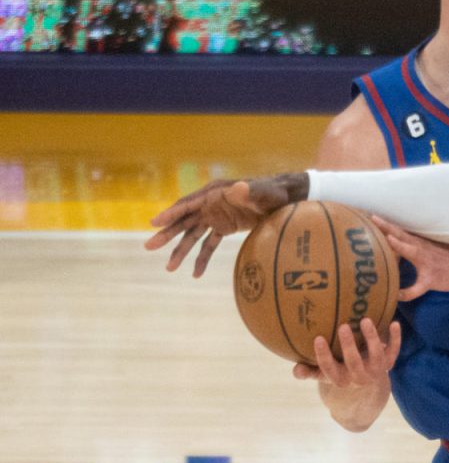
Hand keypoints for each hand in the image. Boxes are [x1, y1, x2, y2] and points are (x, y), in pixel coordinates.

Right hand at [144, 174, 299, 276]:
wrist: (286, 198)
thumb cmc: (273, 192)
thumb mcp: (263, 193)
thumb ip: (250, 192)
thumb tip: (239, 188)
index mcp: (214, 193)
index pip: (188, 205)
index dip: (171, 214)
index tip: (154, 223)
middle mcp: (211, 204)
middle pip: (184, 221)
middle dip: (167, 234)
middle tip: (149, 247)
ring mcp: (216, 216)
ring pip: (193, 235)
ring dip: (181, 251)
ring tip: (169, 268)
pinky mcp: (225, 227)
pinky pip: (209, 244)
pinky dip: (202, 258)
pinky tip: (196, 274)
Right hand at [293, 317, 401, 386]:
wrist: (367, 387)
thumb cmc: (339, 372)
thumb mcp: (323, 375)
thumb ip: (308, 372)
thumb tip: (295, 370)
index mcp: (339, 380)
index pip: (329, 369)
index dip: (323, 356)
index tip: (318, 338)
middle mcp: (358, 377)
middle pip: (354, 363)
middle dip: (349, 346)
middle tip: (343, 326)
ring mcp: (375, 371)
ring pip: (376, 356)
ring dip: (372, 339)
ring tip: (365, 320)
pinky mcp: (388, 363)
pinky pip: (393, 351)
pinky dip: (395, 339)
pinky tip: (394, 323)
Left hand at [372, 216, 448, 300]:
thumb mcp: (434, 246)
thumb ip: (416, 244)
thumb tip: (396, 242)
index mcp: (421, 241)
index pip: (401, 229)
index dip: (386, 222)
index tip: (370, 214)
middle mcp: (423, 249)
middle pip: (402, 235)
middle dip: (387, 227)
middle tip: (372, 217)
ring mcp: (428, 263)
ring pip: (412, 253)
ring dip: (400, 246)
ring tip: (388, 240)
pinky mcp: (432, 279)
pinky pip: (417, 288)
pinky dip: (407, 292)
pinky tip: (397, 295)